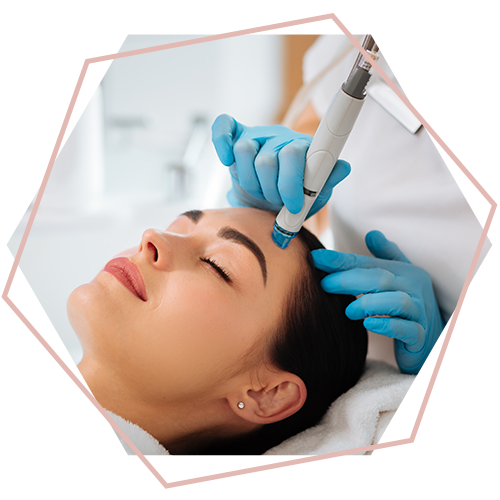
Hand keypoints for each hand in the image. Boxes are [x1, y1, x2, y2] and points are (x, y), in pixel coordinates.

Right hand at [211, 114, 350, 215]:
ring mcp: (256, 137)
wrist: (270, 204)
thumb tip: (343, 167)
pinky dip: (221, 142)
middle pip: (267, 159)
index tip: (293, 205)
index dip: (290, 182)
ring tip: (259, 193)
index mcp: (302, 147)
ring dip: (250, 181)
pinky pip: (224, 127)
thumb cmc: (293, 199)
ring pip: (244, 151)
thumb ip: (328, 180)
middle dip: (270, 190)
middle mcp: (279, 138)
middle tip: (276, 203)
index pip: (293, 154)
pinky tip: (226, 160)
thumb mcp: (315, 195)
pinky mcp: (235, 138)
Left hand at [310, 230, 485, 386]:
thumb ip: (384, 258)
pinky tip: (369, 324)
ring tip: (348, 310)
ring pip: (396, 302)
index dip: (341, 260)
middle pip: (380, 279)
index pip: (368, 263)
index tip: (315, 257)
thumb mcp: (398, 280)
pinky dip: (387, 325)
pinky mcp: (421, 336)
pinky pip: (407, 328)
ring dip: (368, 303)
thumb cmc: (409, 308)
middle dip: (348, 280)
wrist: (436, 344)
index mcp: (405, 272)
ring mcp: (419, 312)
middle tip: (324, 284)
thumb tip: (372, 233)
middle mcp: (414, 288)